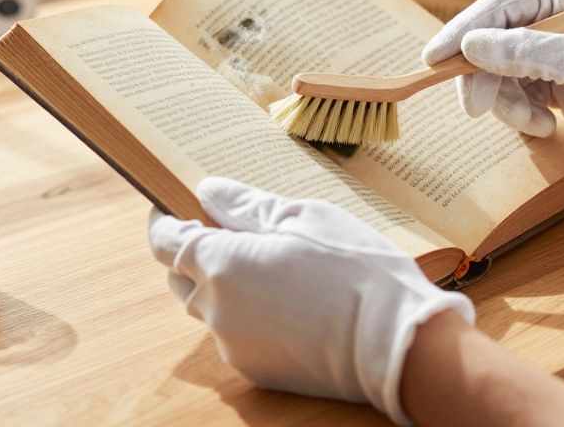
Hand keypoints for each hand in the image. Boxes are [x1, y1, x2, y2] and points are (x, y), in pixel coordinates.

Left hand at [147, 177, 473, 422]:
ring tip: (272, 267)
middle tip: (233, 232)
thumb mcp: (303, 216)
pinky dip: (249, 317)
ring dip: (224, 286)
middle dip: (195, 253)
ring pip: (209, 308)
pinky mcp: (256, 371)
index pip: (164, 242)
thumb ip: (246, 204)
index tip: (176, 207)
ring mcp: (234, 345)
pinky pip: (236, 335)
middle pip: (181, 276)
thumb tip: (209, 192)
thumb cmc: (355, 269)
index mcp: (221, 265)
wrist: (399, 343)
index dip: (165, 221)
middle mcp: (217, 310)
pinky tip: (289, 303)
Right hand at [421, 0, 563, 178]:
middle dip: (482, 77)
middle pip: (493, 42)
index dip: (463, 31)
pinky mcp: (558, 83)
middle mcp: (559, 20)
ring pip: (500, 73)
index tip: (434, 59)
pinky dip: (522, 114)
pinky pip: (517, 94)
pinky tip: (546, 126)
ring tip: (534, 124)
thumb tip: (472, 46)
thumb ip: (527, 53)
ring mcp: (557, 53)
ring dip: (506, 102)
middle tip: (476, 108)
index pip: (501, 7)